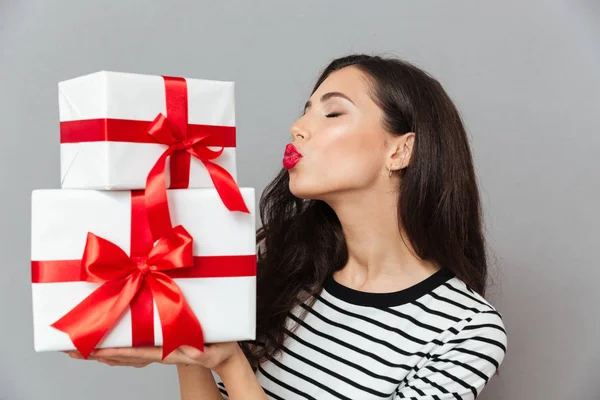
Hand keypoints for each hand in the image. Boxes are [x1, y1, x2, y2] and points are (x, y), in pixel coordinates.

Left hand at [66, 342, 242, 371]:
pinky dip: (116, 348)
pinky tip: (106, 346)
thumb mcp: (214, 351)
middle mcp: (158, 352)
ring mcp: (157, 350)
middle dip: (97, 352)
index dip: (115, 351)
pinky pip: (133, 349)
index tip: (95, 350)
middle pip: (123, 355)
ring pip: (124, 354)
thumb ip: (204, 353)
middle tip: (72, 350)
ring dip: (101, 352)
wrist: (223, 354)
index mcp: (168, 351)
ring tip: (79, 349)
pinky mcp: (159, 344)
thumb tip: (195, 353)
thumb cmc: (220, 349)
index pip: (137, 352)